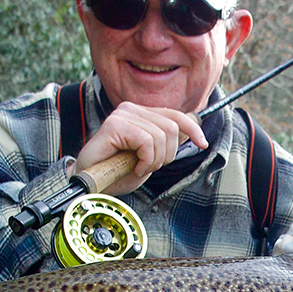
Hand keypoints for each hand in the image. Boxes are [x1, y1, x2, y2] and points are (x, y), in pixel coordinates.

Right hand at [68, 103, 207, 194]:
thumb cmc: (116, 171)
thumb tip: (190, 133)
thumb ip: (166, 143)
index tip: (202, 144)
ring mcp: (122, 115)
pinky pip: (146, 142)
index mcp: (141, 114)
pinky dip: (144, 160)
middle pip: (172, 128)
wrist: (89, 182)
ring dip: (154, 161)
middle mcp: (132, 109)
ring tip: (138, 168)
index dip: (193, 129)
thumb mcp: (149, 157)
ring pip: (160, 137)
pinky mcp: (114, 125)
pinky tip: (132, 168)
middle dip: (167, 155)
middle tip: (149, 166)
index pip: (176, 115)